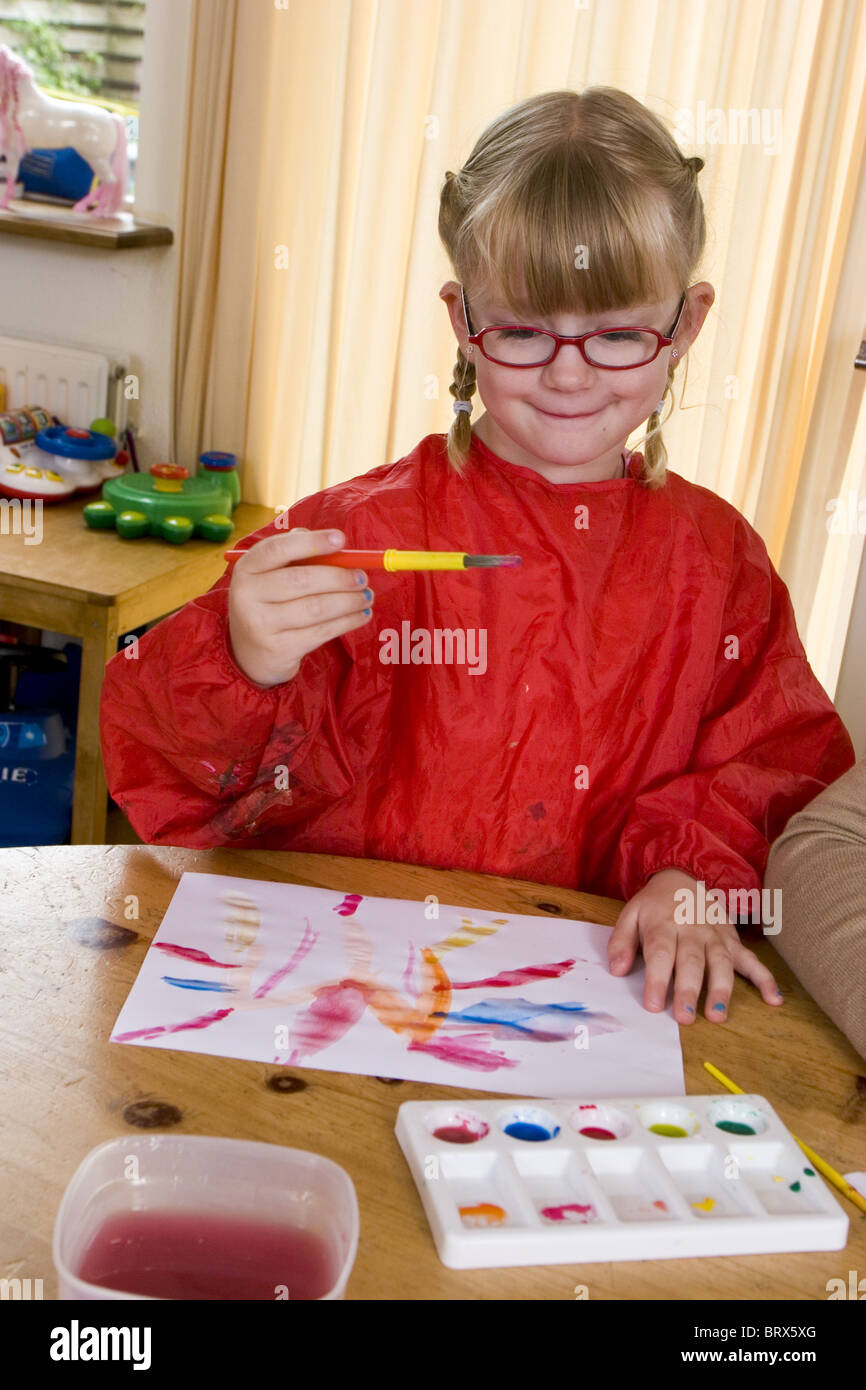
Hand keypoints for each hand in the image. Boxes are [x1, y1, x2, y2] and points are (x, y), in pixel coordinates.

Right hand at [227, 528, 373, 687]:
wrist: (250, 653)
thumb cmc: (270, 604)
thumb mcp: (272, 576)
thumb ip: (297, 555)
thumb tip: (337, 543)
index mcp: (247, 568)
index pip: (277, 549)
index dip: (312, 543)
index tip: (341, 539)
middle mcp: (246, 595)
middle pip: (301, 580)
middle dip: (339, 577)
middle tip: (362, 578)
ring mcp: (260, 625)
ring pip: (316, 608)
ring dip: (349, 601)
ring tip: (366, 596)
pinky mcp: (278, 649)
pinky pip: (321, 632)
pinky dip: (347, 622)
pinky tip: (361, 615)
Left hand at [607, 868, 782, 1022]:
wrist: (684, 876)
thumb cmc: (655, 905)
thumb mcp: (630, 914)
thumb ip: (621, 941)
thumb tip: (617, 970)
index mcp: (664, 923)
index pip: (660, 952)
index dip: (657, 979)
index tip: (653, 1005)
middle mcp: (692, 929)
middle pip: (692, 961)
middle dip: (689, 989)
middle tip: (684, 1017)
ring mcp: (716, 935)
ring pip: (721, 962)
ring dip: (721, 989)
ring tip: (718, 1014)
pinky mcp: (733, 940)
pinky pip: (751, 959)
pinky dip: (765, 979)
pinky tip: (774, 999)